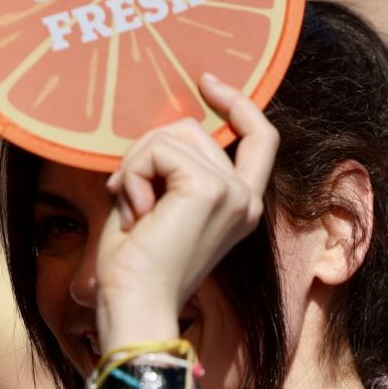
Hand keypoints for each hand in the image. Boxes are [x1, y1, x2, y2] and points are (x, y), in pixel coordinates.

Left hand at [94, 75, 278, 340]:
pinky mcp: (208, 189)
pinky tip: (135, 211)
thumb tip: (160, 127)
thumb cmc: (135, 267)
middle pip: (194, 129)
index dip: (239, 104)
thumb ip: (169, 167)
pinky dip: (134, 173)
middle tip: (126, 194)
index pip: (260, 137)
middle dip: (147, 150)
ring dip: (136, 164)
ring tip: (133, 209)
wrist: (136, 307)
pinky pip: (160, 150)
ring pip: (173, 134)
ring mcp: (231, 193)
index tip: (207, 81)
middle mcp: (245, 199)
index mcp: (239, 205)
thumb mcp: (157, 204)